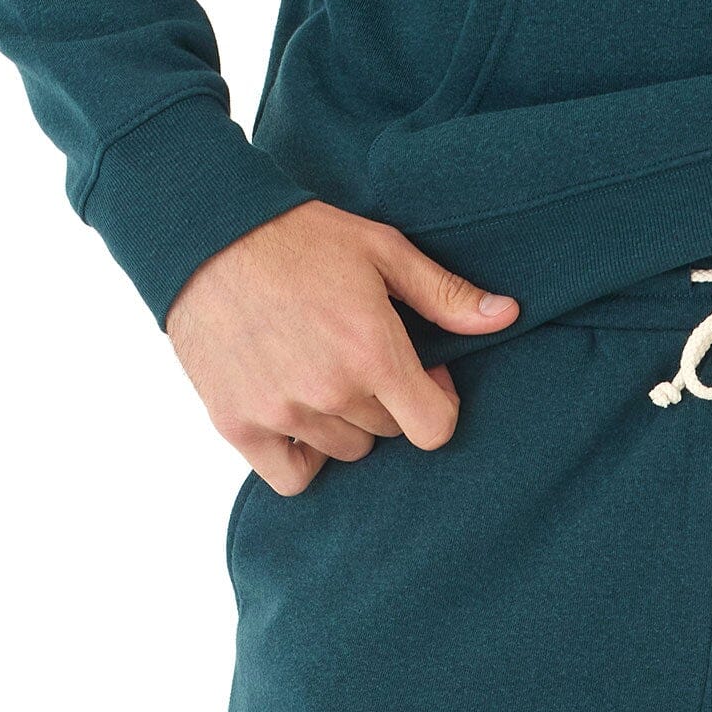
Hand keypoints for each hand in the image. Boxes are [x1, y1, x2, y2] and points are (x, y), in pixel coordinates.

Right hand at [166, 202, 517, 494]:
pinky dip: (301, 456)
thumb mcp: (380, 249)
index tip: (419, 374)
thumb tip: (507, 315)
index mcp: (373, 353)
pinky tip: (295, 412)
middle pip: (387, 434)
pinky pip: (293, 478)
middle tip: (355, 354)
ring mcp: (282, 414)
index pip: (434, 429)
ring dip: (341, 422)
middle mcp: (330, 392)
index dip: (436, 402)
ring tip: (317, 368)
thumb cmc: (297, 237)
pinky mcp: (239, 426)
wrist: (203, 234)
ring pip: (343, 452)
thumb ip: (445, 293)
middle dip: (384, 400)